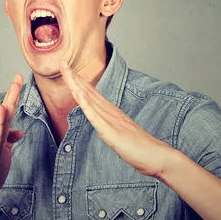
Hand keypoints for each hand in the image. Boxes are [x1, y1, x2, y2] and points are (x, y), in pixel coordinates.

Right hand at [0, 74, 24, 199]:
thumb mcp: (4, 150)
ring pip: (2, 119)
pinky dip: (0, 123)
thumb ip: (10, 138)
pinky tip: (2, 112)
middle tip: (18, 76)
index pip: (9, 110)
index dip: (15, 95)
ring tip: (13, 88)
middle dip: (13, 92)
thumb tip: (20, 131)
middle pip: (6, 109)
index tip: (20, 79)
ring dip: (8, 103)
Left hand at [60, 61, 174, 178]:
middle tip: (62, 63)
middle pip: (89, 92)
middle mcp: (111, 112)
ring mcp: (112, 121)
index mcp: (113, 113)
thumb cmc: (141, 149)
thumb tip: (103, 126)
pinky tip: (79, 94)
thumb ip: (112, 128)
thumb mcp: (122, 135)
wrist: (158, 156)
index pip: (92, 94)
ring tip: (67, 71)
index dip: (79, 82)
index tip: (68, 70)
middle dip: (74, 77)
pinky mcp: (112, 132)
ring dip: (77, 85)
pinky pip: (96, 117)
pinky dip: (86, 104)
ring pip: (90, 99)